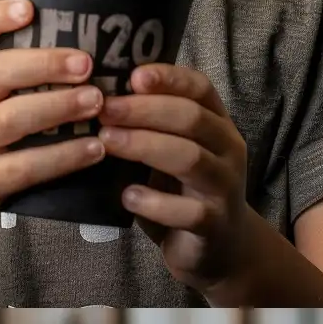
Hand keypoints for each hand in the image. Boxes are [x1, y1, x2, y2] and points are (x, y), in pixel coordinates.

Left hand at [96, 66, 255, 293]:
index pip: (200, 88)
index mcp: (217, 124)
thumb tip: (95, 97)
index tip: (131, 75)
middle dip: (144, 110)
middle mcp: (227, 149)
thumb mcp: (171, 150)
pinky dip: (154, 202)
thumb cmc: (182, 190)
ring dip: (144, 146)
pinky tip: (127, 195)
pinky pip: (187, 210)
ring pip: (189, 158)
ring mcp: (223, 187)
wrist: (219, 248)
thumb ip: (148, 127)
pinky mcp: (213, 224)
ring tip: (106, 142)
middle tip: (103, 109)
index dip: (168, 77)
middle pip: (191, 118)